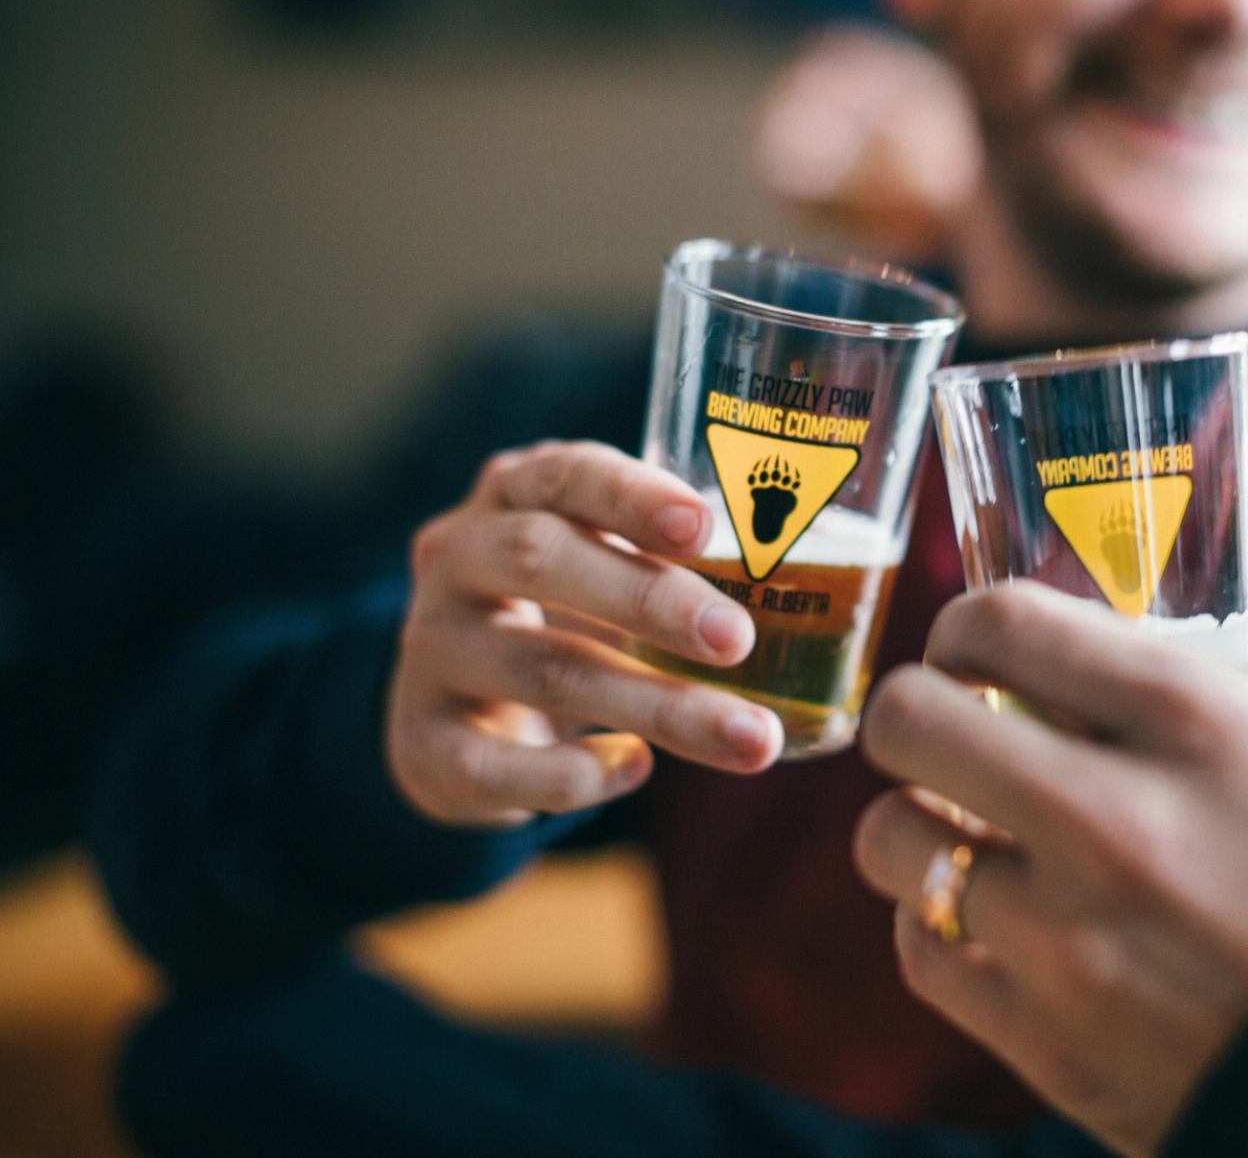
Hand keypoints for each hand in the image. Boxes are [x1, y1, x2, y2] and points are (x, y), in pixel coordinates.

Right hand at [387, 441, 781, 827]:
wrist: (459, 716)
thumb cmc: (571, 615)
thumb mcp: (608, 566)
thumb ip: (680, 560)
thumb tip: (823, 580)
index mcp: (513, 493)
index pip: (565, 474)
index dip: (632, 496)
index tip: (706, 524)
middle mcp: (457, 556)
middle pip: (542, 560)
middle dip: (650, 599)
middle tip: (739, 639)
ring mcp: (432, 650)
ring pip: (542, 668)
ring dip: (656, 706)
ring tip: (751, 740)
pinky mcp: (423, 742)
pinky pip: (495, 762)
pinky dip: (573, 774)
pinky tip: (637, 770)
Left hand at [854, 585, 1247, 1156]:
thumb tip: (1206, 648)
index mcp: (1200, 724)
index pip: (999, 624)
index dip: (969, 625)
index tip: (978, 648)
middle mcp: (1113, 819)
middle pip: (908, 721)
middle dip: (918, 712)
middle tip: (952, 731)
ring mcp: (1066, 941)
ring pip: (891, 842)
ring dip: (922, 826)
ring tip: (976, 835)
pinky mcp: (1046, 1045)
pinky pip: (922, 954)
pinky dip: (940, 926)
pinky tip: (994, 920)